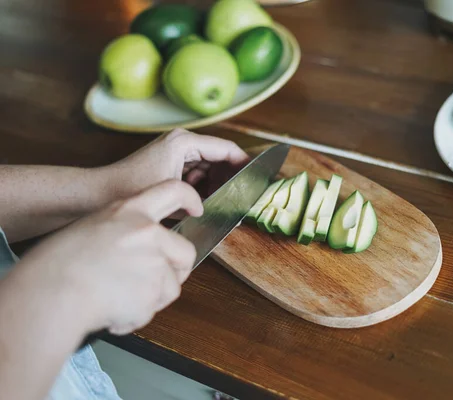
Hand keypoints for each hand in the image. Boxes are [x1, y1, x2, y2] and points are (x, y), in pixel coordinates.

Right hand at [16, 180, 202, 335]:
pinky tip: (112, 310)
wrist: (50, 295)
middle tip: (153, 282)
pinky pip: (154, 308)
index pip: (172, 190)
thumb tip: (136, 250)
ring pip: (172, 285)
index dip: (189, 198)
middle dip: (176, 270)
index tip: (196, 208)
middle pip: (186, 251)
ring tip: (116, 297)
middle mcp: (148, 232)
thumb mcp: (89, 229)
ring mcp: (155, 261)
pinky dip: (137, 315)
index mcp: (128, 211)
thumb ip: (122, 232)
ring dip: (151, 297)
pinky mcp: (155, 290)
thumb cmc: (55, 266)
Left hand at [105, 129, 249, 202]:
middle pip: (219, 159)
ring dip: (216, 186)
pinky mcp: (169, 165)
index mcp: (184, 142)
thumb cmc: (132, 190)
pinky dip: (202, 189)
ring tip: (224, 205)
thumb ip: (205, 196)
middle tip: (242, 198)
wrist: (96, 195)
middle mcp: (181, 143)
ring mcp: (174, 153)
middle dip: (230, 179)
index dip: (246, 164)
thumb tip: (227, 204)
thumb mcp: (174, 193)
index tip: (260, 178)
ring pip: (208, 169)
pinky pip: (196, 175)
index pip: (227, 149)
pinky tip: (204, 206)